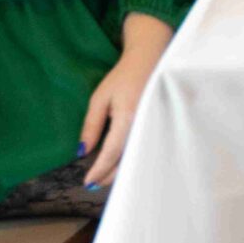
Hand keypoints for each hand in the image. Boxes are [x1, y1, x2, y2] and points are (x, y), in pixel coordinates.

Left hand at [77, 13, 173, 187]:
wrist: (152, 58)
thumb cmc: (124, 76)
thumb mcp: (100, 98)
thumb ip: (91, 125)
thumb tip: (81, 152)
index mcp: (128, 115)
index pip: (112, 151)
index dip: (99, 169)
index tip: (87, 182)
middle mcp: (146, 123)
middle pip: (128, 159)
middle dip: (110, 175)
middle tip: (93, 184)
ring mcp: (157, 125)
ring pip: (138, 157)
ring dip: (122, 170)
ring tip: (105, 178)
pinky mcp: (162, 125)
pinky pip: (146, 148)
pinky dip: (133, 159)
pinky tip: (123, 164)